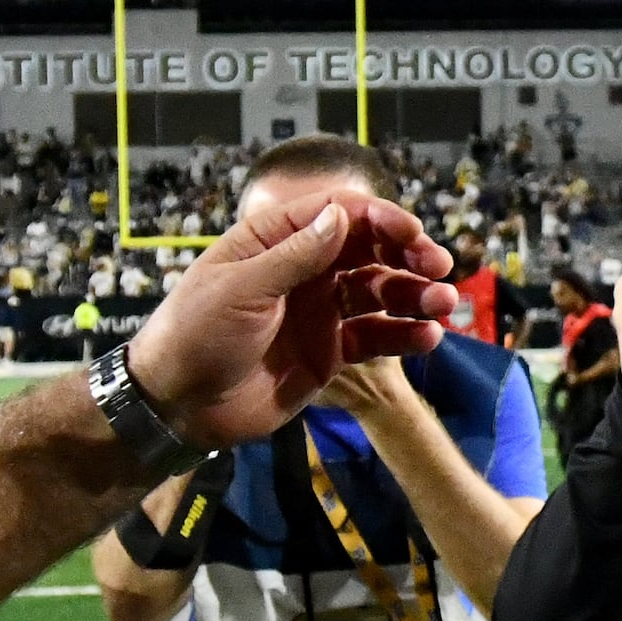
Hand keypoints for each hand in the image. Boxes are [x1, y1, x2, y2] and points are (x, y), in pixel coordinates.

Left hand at [127, 184, 455, 446]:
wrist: (179, 406)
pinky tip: (426, 337)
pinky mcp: (328, 352)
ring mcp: (318, 311)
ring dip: (413, 295)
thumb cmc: (195, 335)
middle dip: (407, 256)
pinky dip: (401, 335)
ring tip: (442, 306)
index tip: (412, 236)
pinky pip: (373, 337)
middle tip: (439, 270)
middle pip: (367, 250)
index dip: (379, 219)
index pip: (337, 214)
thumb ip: (294, 256)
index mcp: (274, 241)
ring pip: (378, 292)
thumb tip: (341, 215)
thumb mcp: (240, 290)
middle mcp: (302, 270)